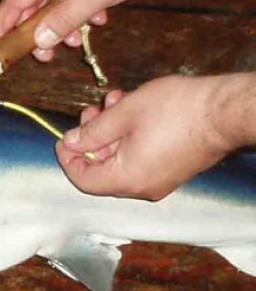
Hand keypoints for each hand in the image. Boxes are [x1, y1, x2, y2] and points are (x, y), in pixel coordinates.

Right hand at [0, 0, 167, 61]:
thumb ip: (65, 20)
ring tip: (78, 40)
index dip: (2, 28)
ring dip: (63, 25)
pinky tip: (99, 17)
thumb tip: (41, 41)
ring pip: (55, 3)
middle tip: (46, 56)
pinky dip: (82, 11)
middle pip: (32, 7)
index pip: (11, 4)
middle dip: (37, 34)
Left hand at [55, 74, 255, 200]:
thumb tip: (71, 142)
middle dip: (92, 138)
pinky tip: (130, 109)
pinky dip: (129, 137)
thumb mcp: (124, 113)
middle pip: (101, 169)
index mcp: (127, 179)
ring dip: (110, 132)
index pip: (83, 180)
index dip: (68, 158)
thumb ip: (92, 131)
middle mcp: (143, 188)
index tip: (64, 137)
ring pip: (120, 160)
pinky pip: (139, 159)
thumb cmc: (178, 110)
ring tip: (112, 103)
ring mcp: (160, 181)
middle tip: (91, 111)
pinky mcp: (172, 170)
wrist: (226, 111)